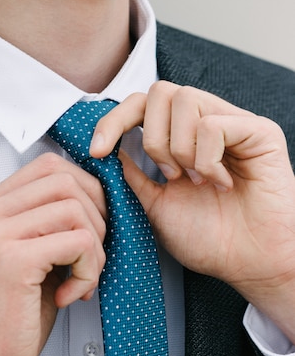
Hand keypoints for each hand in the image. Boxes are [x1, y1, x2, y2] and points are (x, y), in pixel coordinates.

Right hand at [0, 153, 106, 355]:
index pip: (49, 166)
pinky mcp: (14, 260)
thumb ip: (51, 219)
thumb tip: (101, 193)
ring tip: (81, 279)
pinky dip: (89, 270)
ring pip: (77, 210)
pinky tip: (71, 295)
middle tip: (90, 257)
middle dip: (96, 218)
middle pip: (67, 181)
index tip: (91, 227)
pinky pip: (80, 242)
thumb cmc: (17, 310)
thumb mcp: (33, 253)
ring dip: (95, 249)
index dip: (85, 190)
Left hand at [91, 81, 294, 341]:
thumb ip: (133, 174)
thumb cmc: (209, 239)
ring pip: (184, 99)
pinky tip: (221, 183)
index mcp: (181, 138)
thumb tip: (110, 148)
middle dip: (152, 138)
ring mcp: (233, 124)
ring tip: (196, 180)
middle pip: (160, 91)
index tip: (97, 151)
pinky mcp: (259, 131)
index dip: (114, 120)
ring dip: (179, 148)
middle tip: (169, 175)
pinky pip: (213, 124)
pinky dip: (207, 159)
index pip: (141, 105)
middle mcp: (206, 123)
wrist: (248, 264)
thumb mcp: (155, 204)